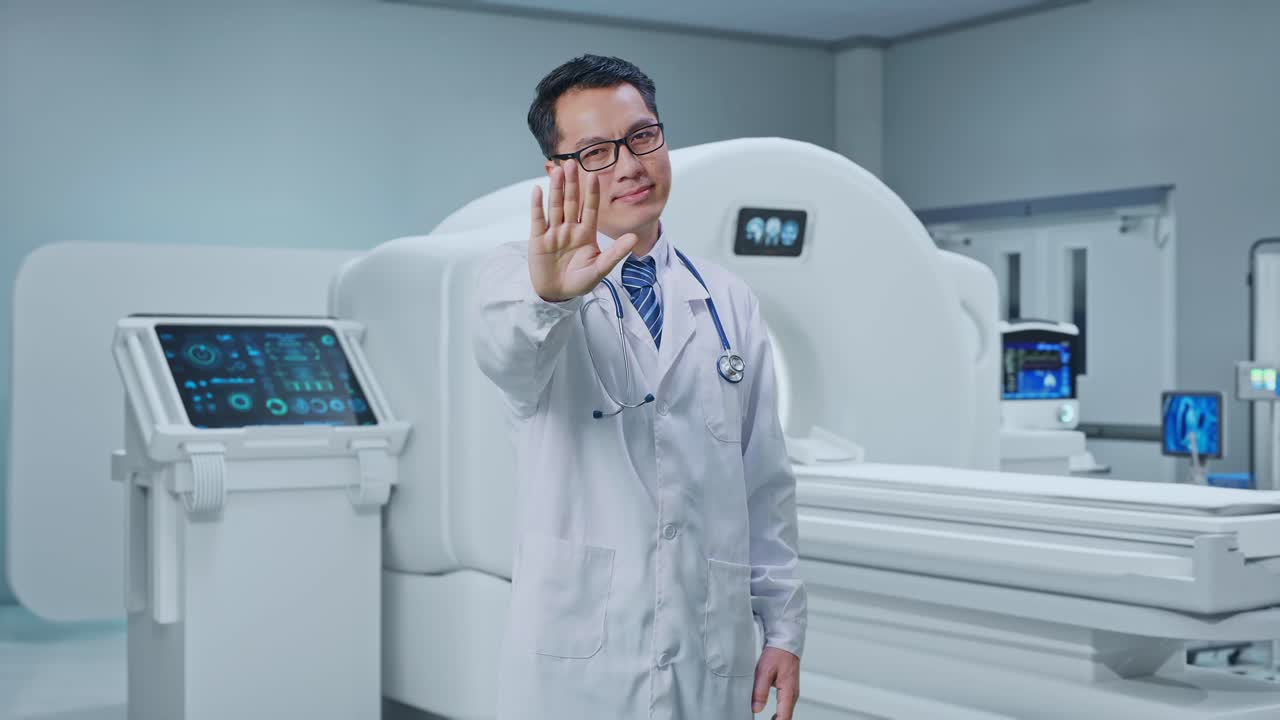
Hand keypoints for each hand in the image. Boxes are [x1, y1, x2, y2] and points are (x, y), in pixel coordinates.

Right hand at [528, 160, 637, 301]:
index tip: (594, 175)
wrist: (558, 294)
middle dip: (572, 184)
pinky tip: (537, 190)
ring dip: (555, 189)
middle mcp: (570, 229)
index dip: (591, 193)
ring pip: (554, 206)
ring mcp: (553, 232)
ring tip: (557, 171)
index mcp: (586, 233)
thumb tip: (633, 238)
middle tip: (572, 163)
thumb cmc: (580, 281)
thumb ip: (615, 253)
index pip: (589, 209)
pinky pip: (538, 219)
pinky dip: (537, 205)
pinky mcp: (538, 240)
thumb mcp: (600, 268)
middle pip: (570, 202)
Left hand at [753, 646, 799, 718]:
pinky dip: (780, 714)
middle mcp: (793, 695)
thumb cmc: (777, 654)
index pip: (784, 717)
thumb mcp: (764, 671)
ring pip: (787, 713)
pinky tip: (773, 717)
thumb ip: (760, 691)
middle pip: (787, 717)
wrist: (785, 644)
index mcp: (788, 692)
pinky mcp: (789, 690)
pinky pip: (786, 706)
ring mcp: (792, 693)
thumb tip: (756, 708)